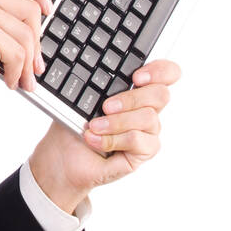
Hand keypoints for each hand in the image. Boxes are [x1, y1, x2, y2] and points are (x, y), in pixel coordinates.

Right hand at [0, 0, 52, 116]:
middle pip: (32, 9)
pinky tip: (9, 80)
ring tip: (21, 76)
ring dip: (28, 63)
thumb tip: (39, 24)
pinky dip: (18, 73)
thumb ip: (4, 17)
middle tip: (34, 61)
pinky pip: (19, 53)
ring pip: (28, 35)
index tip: (46, 7)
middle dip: (37, 41)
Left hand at [29, 59, 181, 212]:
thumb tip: (101, 77)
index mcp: (137, 90)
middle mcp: (147, 110)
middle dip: (132, 98)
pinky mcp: (143, 153)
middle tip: (106, 106)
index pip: (167, 74)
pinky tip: (94, 139)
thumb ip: (101, 87)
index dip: (160, 71)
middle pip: (161, 95)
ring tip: (94, 126)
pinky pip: (137, 141)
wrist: (63, 158)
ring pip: (148, 118)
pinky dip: (112, 139)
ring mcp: (147, 132)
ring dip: (117, 122)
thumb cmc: (74, 127)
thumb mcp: (83, 100)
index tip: (136, 77)